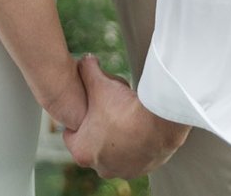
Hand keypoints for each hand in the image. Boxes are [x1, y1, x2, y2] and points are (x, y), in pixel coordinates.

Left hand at [63, 55, 187, 178]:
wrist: (159, 123)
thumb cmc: (124, 107)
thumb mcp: (100, 83)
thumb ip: (87, 70)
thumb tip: (84, 59)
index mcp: (83, 151)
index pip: (72, 134)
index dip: (79, 117)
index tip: (89, 107)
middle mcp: (101, 168)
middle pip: (95, 144)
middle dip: (99, 129)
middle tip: (109, 110)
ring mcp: (124, 171)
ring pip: (116, 152)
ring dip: (118, 139)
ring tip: (127, 118)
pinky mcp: (144, 170)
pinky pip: (136, 156)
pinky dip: (137, 144)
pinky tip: (141, 127)